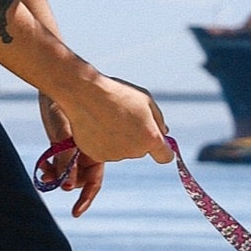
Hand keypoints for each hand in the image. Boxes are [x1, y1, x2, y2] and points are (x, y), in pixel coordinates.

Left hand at [35, 93, 99, 216]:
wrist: (56, 86)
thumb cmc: (65, 103)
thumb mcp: (63, 131)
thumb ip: (65, 157)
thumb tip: (66, 186)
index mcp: (98, 149)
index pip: (95, 181)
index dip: (87, 197)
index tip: (76, 212)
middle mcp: (88, 152)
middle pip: (78, 180)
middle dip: (65, 183)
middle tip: (50, 180)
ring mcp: (74, 149)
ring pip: (66, 174)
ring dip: (56, 177)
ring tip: (44, 174)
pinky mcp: (61, 146)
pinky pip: (57, 165)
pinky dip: (50, 169)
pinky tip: (42, 166)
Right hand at [50, 74, 174, 206]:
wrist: (85, 95)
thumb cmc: (118, 94)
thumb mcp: (146, 100)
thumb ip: (158, 120)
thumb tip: (164, 133)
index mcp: (150, 137)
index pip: (165, 156)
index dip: (163, 150)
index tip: (158, 144)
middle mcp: (135, 151)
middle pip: (141, 150)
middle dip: (137, 138)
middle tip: (124, 117)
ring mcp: (115, 155)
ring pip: (122, 150)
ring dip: (119, 139)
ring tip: (108, 118)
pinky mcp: (98, 156)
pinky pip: (105, 151)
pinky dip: (103, 142)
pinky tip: (97, 125)